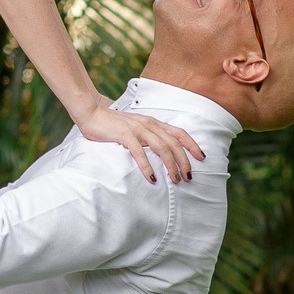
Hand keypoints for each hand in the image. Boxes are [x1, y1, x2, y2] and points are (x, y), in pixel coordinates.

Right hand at [76, 98, 204, 181]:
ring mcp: (137, 129)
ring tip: (174, 180)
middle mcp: (149, 124)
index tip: (202, 158)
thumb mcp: (135, 128)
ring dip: (170, 165)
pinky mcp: (124, 135)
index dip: (192, 145)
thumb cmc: (112, 124)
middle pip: (174, 143)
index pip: (179, 133)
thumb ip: (147, 136)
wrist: (91, 113)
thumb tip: (160, 151)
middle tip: (188, 177)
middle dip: (184, 161)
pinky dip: (147, 166)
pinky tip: (152, 178)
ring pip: (162, 148)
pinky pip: (140, 152)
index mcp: (153, 122)